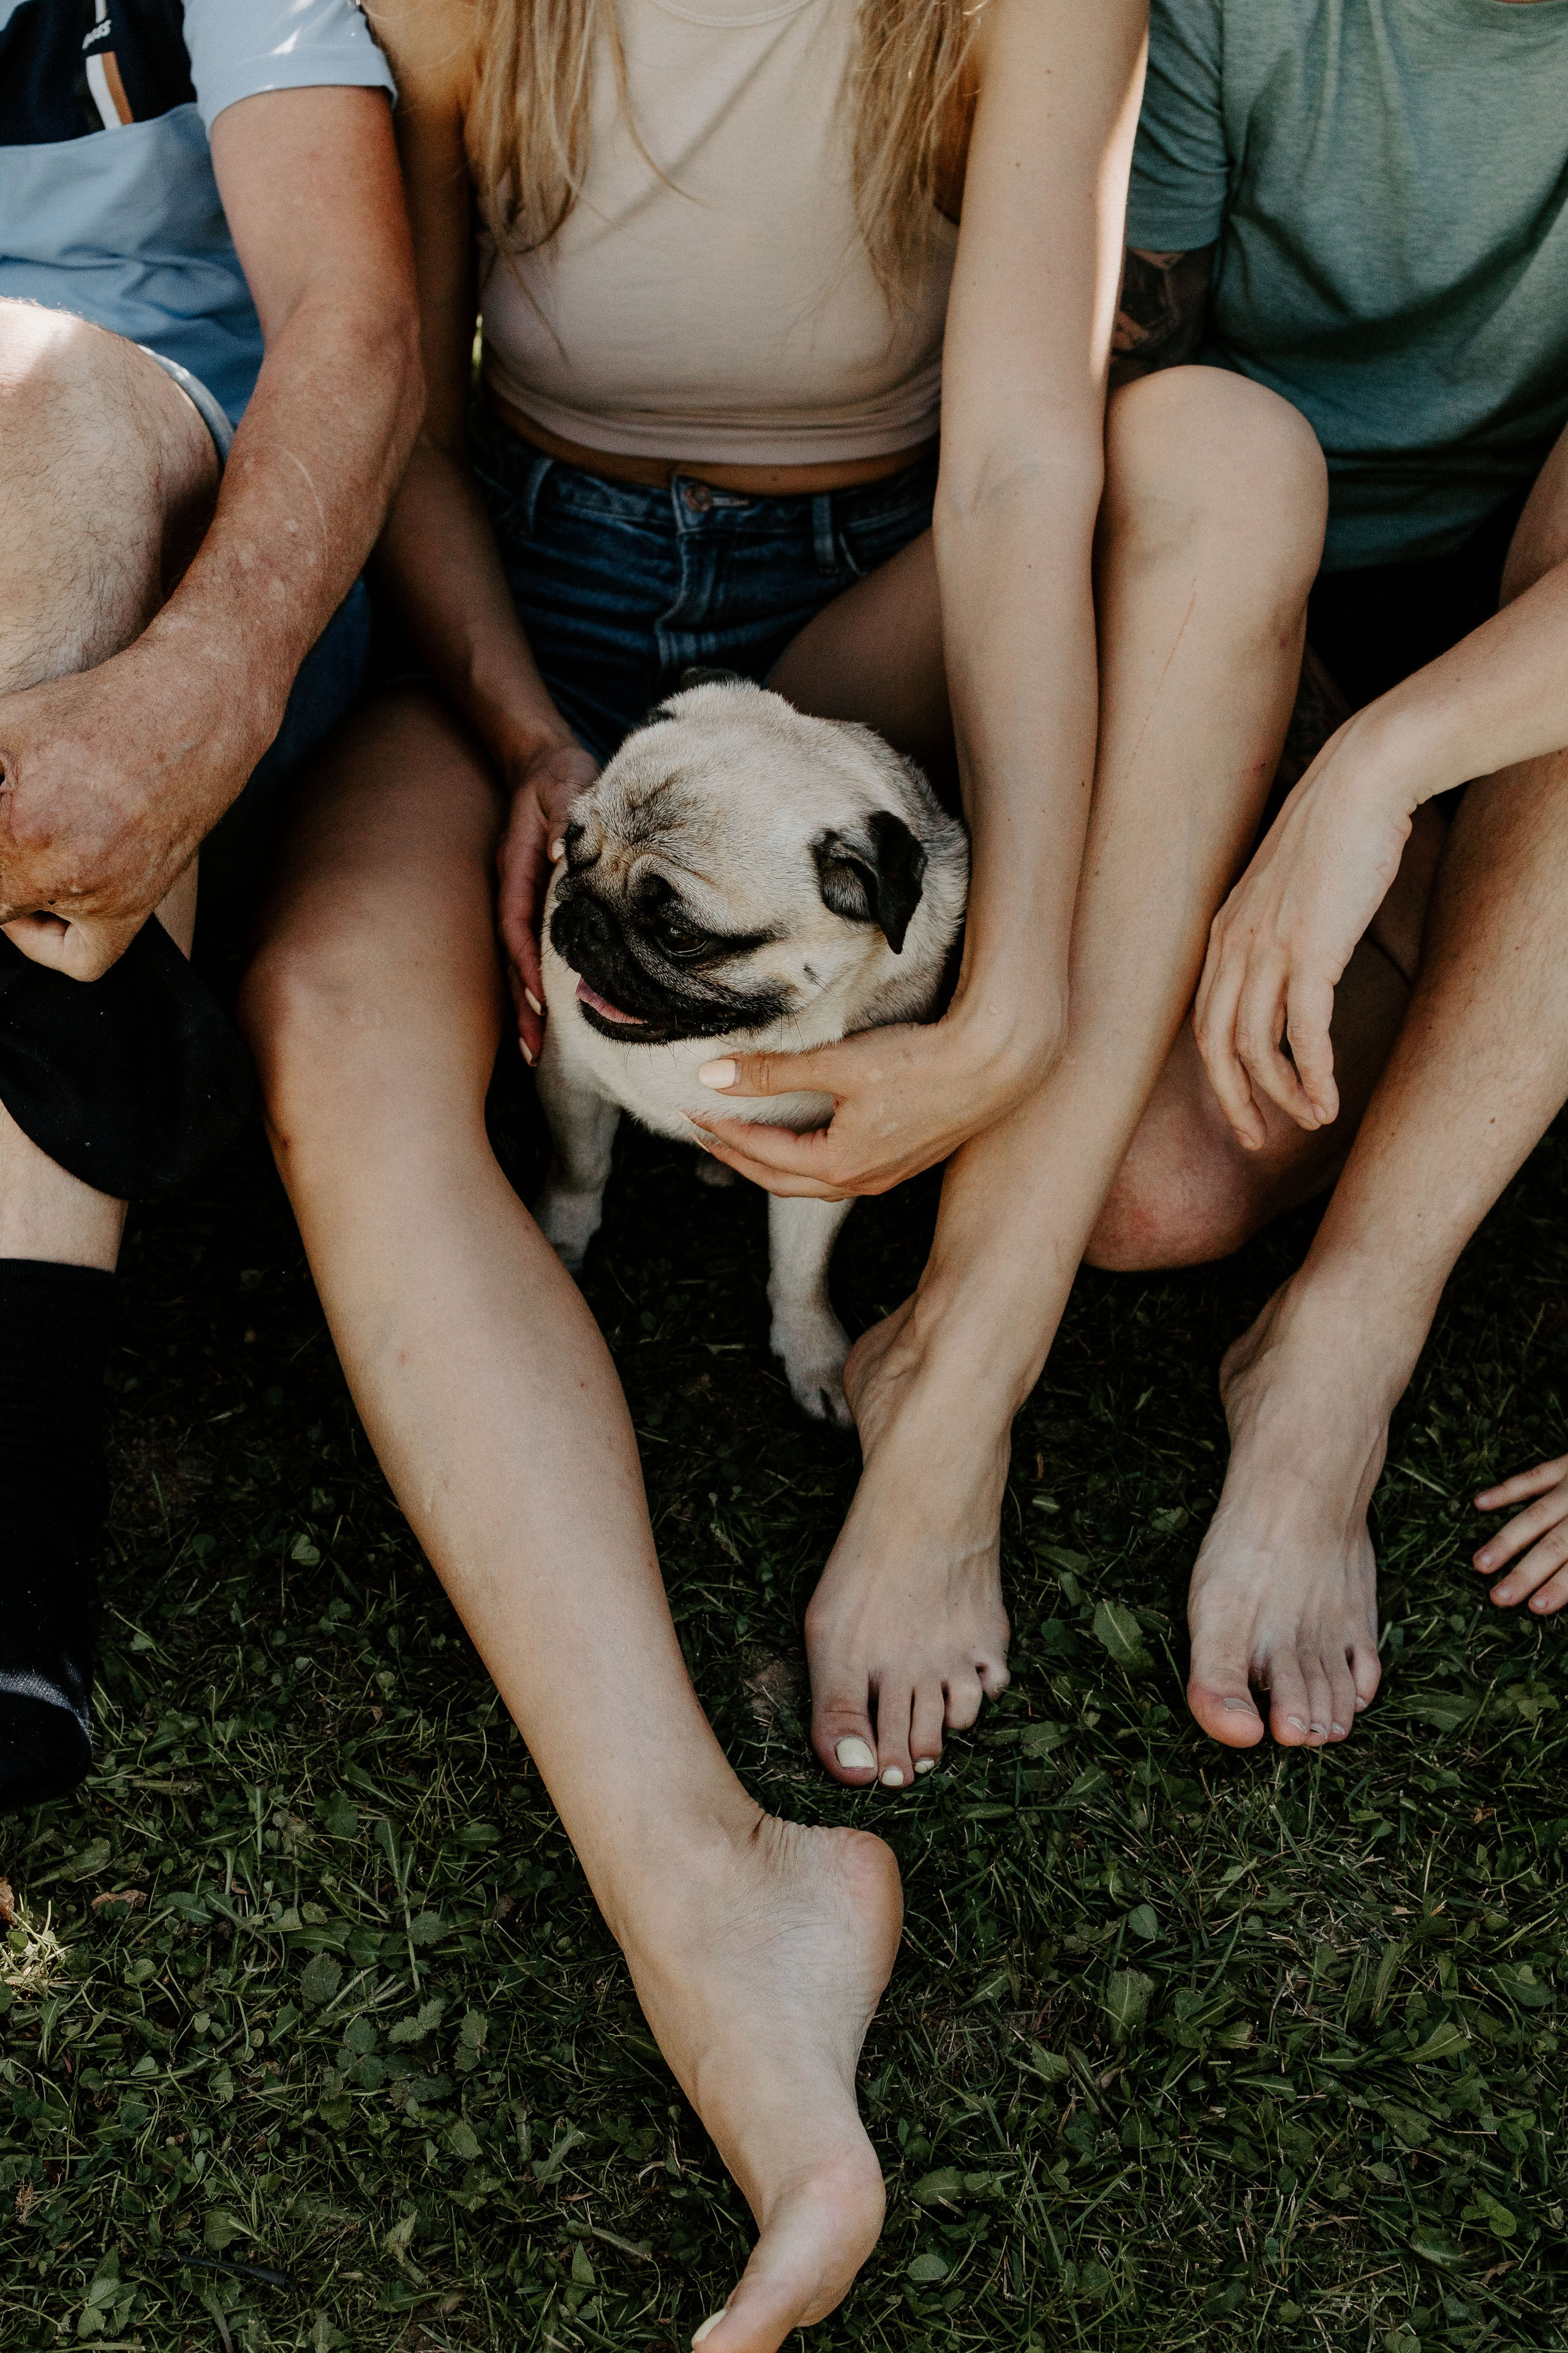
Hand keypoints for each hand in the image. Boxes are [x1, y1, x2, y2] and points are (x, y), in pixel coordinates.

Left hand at [0, 642, 247, 979]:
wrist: (193, 711)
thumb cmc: (100, 709)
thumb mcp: (4, 724)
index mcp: (23, 829)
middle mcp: (67, 874)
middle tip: (2, 837)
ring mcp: (108, 897)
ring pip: (19, 926)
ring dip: (7, 897)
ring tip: (10, 858)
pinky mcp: (137, 906)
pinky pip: (84, 958)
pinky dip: (52, 942)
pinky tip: (44, 901)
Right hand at [495, 736, 601, 1060]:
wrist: (545, 763)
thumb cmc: (560, 775)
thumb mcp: (564, 785)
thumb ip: (564, 814)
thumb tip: (563, 851)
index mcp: (517, 866)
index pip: (516, 924)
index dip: (526, 963)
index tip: (539, 998)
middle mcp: (513, 889)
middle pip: (512, 958)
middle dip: (521, 1005)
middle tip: (534, 1051)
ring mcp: (520, 899)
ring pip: (517, 962)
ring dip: (525, 1006)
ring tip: (535, 1053)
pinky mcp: (534, 904)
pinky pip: (531, 951)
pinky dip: (535, 986)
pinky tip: (545, 1018)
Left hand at [686, 1002, 1052, 1198]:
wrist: (997, 1063)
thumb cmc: (922, 1062)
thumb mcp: (839, 1064)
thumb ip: (774, 1073)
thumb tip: (714, 1076)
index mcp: (839, 1165)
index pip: (762, 1153)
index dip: (723, 1132)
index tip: (693, 1110)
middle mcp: (861, 1181)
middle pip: (780, 1181)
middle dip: (738, 1158)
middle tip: (705, 1134)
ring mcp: (885, 1176)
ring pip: (811, 1181)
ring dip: (773, 1162)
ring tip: (745, 1138)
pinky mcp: (904, 1160)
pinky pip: (839, 1171)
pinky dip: (807, 1159)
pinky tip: (805, 1137)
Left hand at [1193, 714, 1418, 1146]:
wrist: (1361, 781)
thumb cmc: (1336, 828)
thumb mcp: (1290, 884)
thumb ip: (1278, 926)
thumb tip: (1292, 960)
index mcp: (1224, 930)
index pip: (1206, 1018)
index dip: (1219, 1072)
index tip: (1241, 1104)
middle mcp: (1234, 944)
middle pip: (1216, 1045)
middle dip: (1234, 1100)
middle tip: (1256, 1138)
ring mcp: (1267, 949)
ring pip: (1256, 1048)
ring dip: (1284, 1095)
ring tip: (1311, 1120)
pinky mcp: (1309, 952)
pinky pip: (1302, 1036)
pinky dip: (1314, 1077)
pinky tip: (1329, 1102)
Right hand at [1473, 1454, 1567, 1612]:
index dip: (1562, 1586)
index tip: (1537, 1607)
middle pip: (1556, 1543)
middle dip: (1526, 1571)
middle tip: (1499, 1597)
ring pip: (1537, 1514)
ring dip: (1507, 1539)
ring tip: (1480, 1563)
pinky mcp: (1567, 1463)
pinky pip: (1533, 1476)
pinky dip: (1507, 1491)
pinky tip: (1481, 1503)